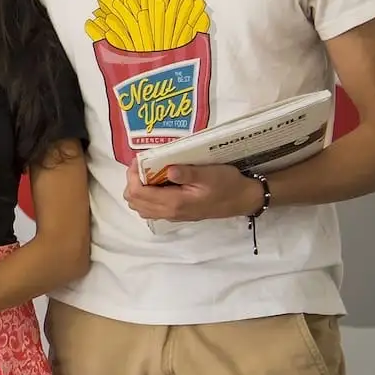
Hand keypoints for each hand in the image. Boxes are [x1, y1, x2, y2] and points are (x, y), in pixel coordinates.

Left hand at [124, 161, 261, 222]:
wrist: (242, 200)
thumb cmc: (227, 184)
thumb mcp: (209, 174)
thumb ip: (187, 173)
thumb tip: (168, 169)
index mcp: (174, 202)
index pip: (138, 193)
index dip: (132, 175)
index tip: (139, 159)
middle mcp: (169, 212)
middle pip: (134, 201)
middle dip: (132, 181)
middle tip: (142, 165)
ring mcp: (172, 215)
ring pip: (140, 207)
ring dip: (137, 190)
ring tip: (147, 173)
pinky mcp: (176, 214)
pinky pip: (151, 209)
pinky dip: (146, 196)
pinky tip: (157, 182)